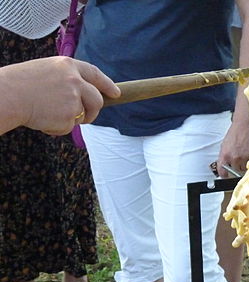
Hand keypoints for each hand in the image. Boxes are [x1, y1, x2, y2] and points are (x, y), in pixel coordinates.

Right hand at [0, 57, 119, 134]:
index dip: (107, 84)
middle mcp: (75, 80)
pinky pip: (69, 127)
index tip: (116, 93)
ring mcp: (74, 98)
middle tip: (85, 117)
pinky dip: (57, 127)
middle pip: (97, 100)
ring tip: (48, 113)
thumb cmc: (20, 84)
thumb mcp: (46, 72)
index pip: (95, 74)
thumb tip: (83, 96)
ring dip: (71, 120)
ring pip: (83, 116)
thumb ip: (66, 80)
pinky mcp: (70, 116)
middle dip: (93, 111)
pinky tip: (42, 118)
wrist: (6, 95)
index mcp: (67, 65)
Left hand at [216, 117, 248, 177]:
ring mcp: (244, 158)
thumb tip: (225, 167)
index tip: (226, 175)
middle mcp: (234, 158)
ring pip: (244, 168)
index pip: (223, 173)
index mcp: (224, 156)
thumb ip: (224, 158)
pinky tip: (248, 152)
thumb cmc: (234, 134)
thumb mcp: (224, 146)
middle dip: (236, 167)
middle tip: (238, 158)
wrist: (244, 125)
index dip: (225, 174)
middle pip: (235, 171)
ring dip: (244, 164)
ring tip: (243, 155)